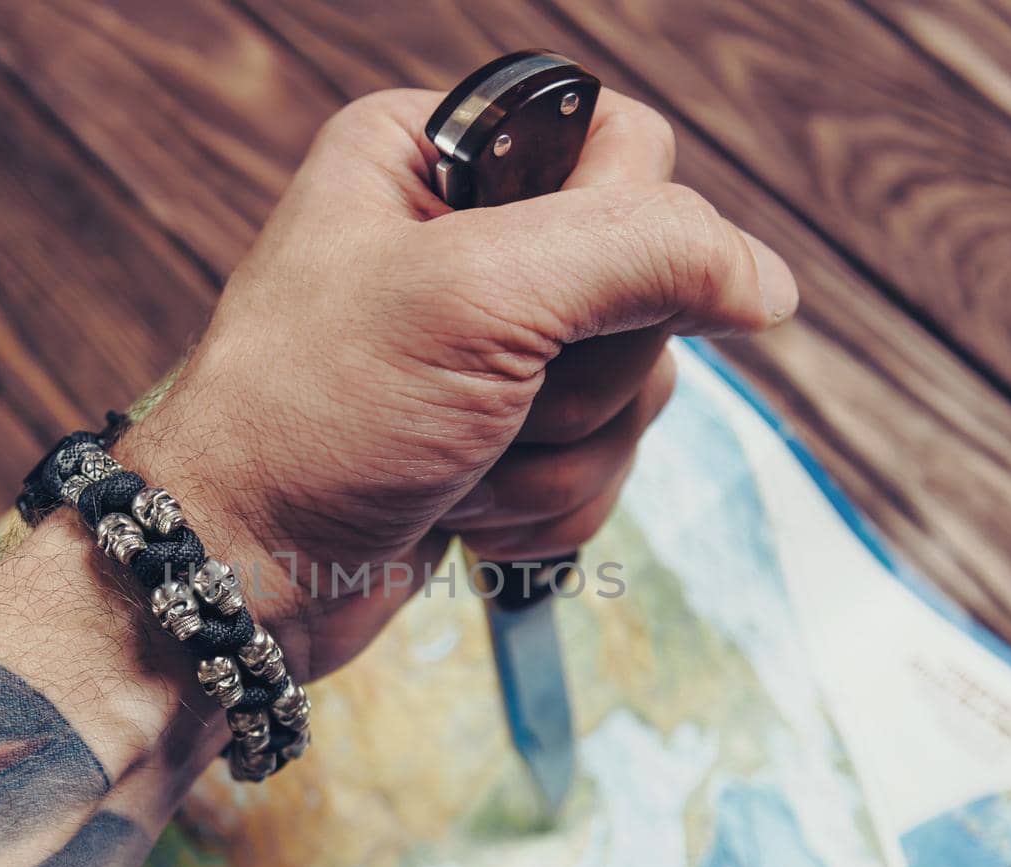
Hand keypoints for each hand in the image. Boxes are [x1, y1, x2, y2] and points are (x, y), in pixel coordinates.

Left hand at [122, 87, 796, 680]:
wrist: (243, 573)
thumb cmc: (316, 418)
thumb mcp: (478, 297)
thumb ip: (643, 256)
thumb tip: (768, 282)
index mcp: (440, 155)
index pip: (627, 149)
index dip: (619, 241)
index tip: (540, 309)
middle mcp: (471, 238)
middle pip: (649, 283)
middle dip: (580, 376)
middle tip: (486, 400)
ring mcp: (494, 347)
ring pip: (638, 387)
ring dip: (559, 455)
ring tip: (461, 466)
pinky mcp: (504, 436)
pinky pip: (604, 463)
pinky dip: (547, 507)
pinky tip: (465, 513)